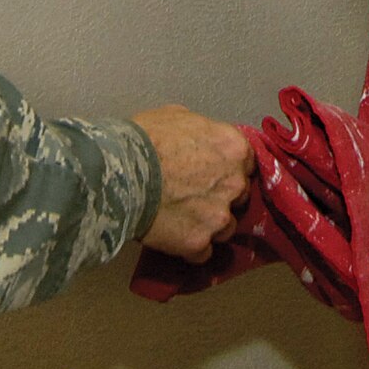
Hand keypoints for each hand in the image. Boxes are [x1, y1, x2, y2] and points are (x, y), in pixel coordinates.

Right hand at [133, 105, 253, 261]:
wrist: (120, 171)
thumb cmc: (145, 138)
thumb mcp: (177, 116)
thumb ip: (201, 131)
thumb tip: (200, 140)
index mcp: (233, 147)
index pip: (247, 162)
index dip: (229, 168)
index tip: (215, 172)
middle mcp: (234, 183)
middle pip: (238, 196)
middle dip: (221, 196)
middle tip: (194, 194)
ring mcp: (219, 217)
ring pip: (225, 228)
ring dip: (208, 225)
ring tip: (182, 218)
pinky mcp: (199, 243)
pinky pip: (203, 251)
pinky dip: (191, 246)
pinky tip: (174, 235)